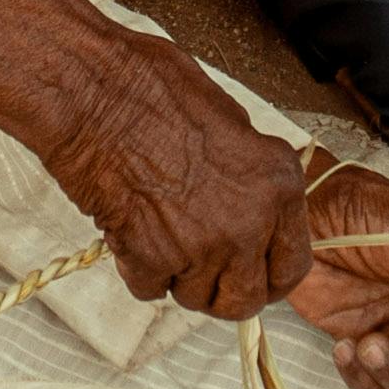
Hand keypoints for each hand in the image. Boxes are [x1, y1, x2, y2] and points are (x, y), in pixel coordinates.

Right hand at [35, 28, 313, 317]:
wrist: (95, 93)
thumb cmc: (155, 89)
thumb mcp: (231, 121)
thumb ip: (250, 176)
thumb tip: (251, 204)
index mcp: (278, 186)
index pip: (292, 265)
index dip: (268, 274)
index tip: (252, 274)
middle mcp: (249, 224)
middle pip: (246, 298)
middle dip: (224, 290)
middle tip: (203, 270)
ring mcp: (202, 246)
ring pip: (197, 299)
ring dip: (180, 279)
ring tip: (162, 240)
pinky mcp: (152, 259)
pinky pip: (151, 290)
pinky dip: (140, 270)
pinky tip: (133, 235)